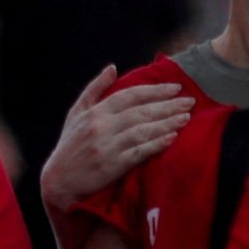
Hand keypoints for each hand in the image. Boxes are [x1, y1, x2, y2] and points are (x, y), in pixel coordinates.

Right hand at [42, 65, 196, 209]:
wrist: (59, 181)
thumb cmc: (70, 145)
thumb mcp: (76, 112)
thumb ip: (95, 89)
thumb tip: (113, 67)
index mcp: (95, 112)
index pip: (130, 95)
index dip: (154, 90)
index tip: (175, 87)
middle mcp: (102, 126)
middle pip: (141, 112)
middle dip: (167, 105)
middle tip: (189, 101)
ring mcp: (108, 146)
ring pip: (143, 130)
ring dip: (167, 123)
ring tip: (186, 118)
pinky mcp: (113, 166)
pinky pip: (139, 152)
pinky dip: (156, 144)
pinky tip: (171, 138)